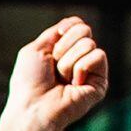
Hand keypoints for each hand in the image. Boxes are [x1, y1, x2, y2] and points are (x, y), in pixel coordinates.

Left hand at [0, 16, 108, 130]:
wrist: (33, 107)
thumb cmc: (29, 82)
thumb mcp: (35, 49)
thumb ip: (55, 33)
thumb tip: (74, 24)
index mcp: (64, 50)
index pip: (77, 24)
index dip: (65, 30)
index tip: (51, 45)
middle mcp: (79, 58)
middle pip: (83, 30)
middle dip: (63, 47)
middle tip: (53, 68)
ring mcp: (91, 70)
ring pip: (89, 44)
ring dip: (67, 62)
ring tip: (61, 80)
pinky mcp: (101, 81)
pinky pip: (98, 56)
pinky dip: (81, 68)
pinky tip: (73, 84)